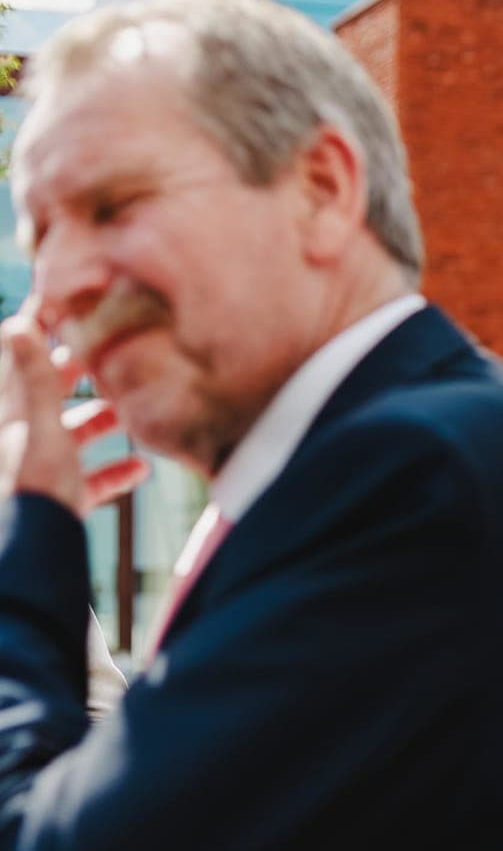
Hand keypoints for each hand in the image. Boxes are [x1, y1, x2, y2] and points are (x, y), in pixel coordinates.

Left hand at [0, 308, 147, 514]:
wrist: (33, 548)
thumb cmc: (30, 484)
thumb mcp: (37, 424)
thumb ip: (35, 376)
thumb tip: (18, 322)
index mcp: (9, 410)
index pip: (22, 357)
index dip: (41, 327)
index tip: (69, 302)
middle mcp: (20, 432)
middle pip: (50, 391)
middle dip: (84, 372)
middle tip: (113, 349)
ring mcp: (40, 465)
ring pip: (72, 432)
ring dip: (104, 421)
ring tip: (132, 411)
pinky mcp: (61, 496)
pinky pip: (90, 479)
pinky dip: (115, 472)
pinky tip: (141, 468)